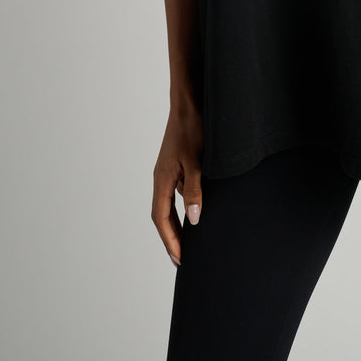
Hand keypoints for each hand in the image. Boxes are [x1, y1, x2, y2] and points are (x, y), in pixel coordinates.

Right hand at [151, 102, 203, 267]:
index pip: (161, 218)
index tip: (179, 259)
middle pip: (163, 215)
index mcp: (162, 179)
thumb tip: (194, 219)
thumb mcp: (197, 161)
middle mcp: (162, 177)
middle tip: (183, 258)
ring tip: (191, 241)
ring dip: (179, 223)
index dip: (170, 239)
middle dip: (172, 237)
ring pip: (171, 203)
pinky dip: (186, 205)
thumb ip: (195, 190)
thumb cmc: (193, 128)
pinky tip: (198, 209)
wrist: (190, 102)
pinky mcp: (178, 164)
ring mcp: (170, 170)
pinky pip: (179, 191)